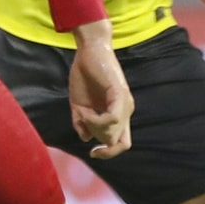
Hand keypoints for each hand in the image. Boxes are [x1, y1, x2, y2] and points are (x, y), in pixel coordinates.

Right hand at [69, 24, 132, 157]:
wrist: (88, 50)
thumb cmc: (84, 74)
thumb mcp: (78, 105)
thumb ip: (82, 123)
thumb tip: (86, 138)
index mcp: (118, 113)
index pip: (122, 143)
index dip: (109, 153)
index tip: (92, 152)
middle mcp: (126, 110)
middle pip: (116, 142)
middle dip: (96, 137)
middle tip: (83, 120)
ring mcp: (125, 103)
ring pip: (113, 133)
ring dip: (94, 127)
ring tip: (82, 113)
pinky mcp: (121, 95)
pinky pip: (112, 119)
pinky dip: (96, 120)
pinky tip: (85, 112)